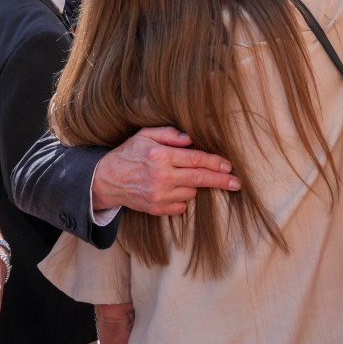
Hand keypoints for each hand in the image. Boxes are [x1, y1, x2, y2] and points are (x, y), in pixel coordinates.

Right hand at [91, 126, 240, 213]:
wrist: (106, 180)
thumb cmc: (128, 154)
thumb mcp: (145, 135)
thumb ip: (169, 134)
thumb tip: (190, 138)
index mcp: (161, 155)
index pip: (196, 159)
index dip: (215, 162)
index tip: (229, 166)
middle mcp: (162, 176)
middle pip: (200, 179)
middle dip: (221, 180)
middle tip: (237, 182)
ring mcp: (159, 195)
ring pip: (191, 192)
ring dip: (193, 185)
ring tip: (180, 177)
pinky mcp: (156, 209)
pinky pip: (181, 205)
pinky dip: (181, 198)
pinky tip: (171, 189)